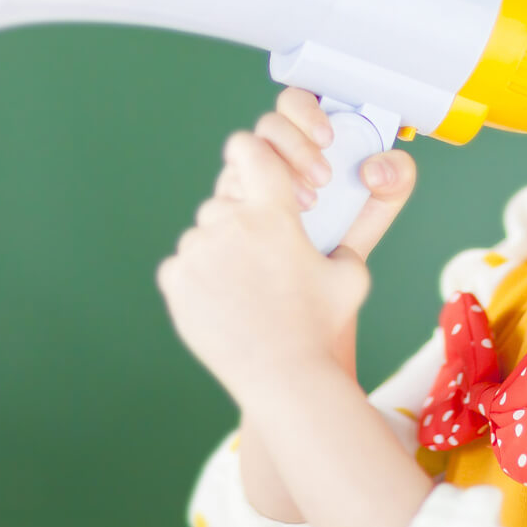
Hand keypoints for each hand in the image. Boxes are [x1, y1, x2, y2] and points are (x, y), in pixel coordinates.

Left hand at [156, 88, 417, 403]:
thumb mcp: (351, 277)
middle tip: (261, 260)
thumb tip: (332, 245)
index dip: (254, 154)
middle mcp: (230, 223)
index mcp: (273, 213)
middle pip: (225, 201)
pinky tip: (221, 303)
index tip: (260, 172)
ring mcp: (197, 251)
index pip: (250, 148)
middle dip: (241, 222)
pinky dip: (197, 279)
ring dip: (219, 252)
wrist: (283, 378)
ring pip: (203, 234)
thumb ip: (341, 247)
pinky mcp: (175, 279)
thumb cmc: (320, 327)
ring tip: (243, 289)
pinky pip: (182, 265)